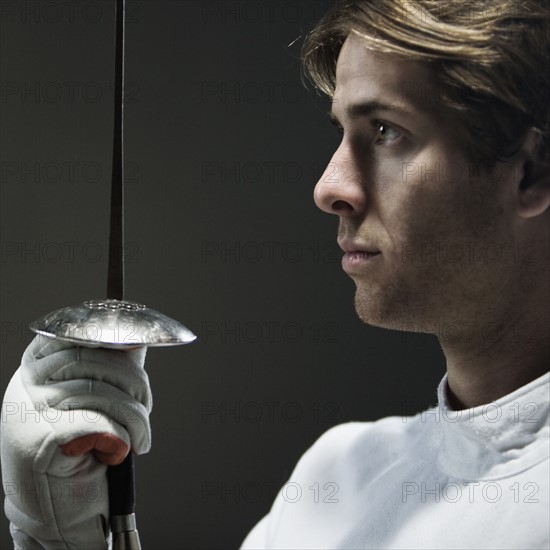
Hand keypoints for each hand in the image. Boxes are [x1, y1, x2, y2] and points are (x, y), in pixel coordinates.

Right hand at [1, 335, 151, 548]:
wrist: (59, 510)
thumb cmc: (81, 451)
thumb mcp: (94, 399)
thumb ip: (110, 366)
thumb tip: (135, 338)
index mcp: (37, 368)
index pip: (75, 334)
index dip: (109, 337)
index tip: (132, 345)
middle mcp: (27, 383)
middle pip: (96, 360)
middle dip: (135, 384)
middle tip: (144, 408)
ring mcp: (29, 411)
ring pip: (102, 393)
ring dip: (134, 418)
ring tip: (137, 436)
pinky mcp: (39, 441)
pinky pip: (100, 425)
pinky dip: (121, 438)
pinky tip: (118, 452)